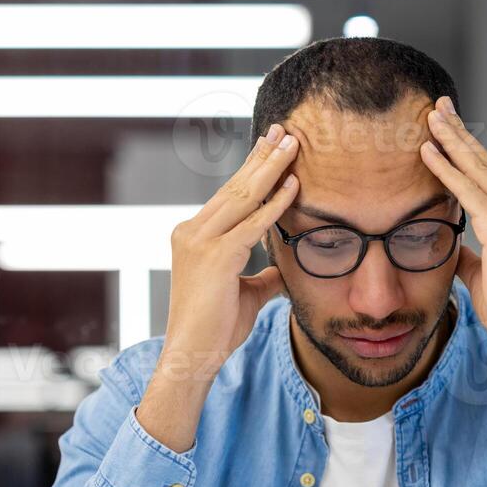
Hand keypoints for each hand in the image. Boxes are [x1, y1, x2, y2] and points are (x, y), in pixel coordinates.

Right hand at [137, 124, 299, 450]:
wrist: (193, 355)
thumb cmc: (216, 329)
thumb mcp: (247, 293)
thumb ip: (264, 274)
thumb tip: (285, 265)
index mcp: (194, 235)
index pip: (229, 195)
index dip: (252, 169)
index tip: (272, 147)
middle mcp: (192, 231)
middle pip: (235, 186)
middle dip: (262, 157)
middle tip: (284, 131)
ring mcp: (200, 242)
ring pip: (243, 196)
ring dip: (271, 168)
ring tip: (293, 144)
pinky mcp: (215, 257)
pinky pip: (253, 224)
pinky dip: (276, 204)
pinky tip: (294, 186)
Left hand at [419, 97, 486, 419]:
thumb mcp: (485, 273)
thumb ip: (469, 252)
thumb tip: (448, 244)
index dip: (470, 149)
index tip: (451, 127)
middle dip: (461, 131)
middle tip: (440, 105)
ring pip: (479, 169)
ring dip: (451, 140)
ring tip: (430, 116)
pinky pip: (469, 191)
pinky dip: (447, 170)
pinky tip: (429, 152)